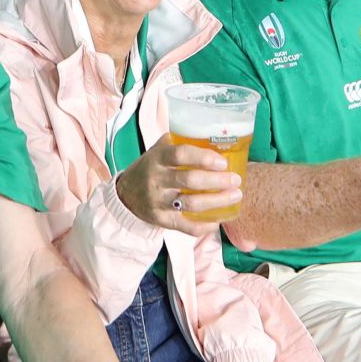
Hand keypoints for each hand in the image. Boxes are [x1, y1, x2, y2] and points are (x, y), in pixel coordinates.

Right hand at [115, 133, 241, 236]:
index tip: (222, 162)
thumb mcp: (156, 151)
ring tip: (235, 196)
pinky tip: (218, 220)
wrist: (125, 195)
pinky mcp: (161, 220)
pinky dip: (204, 226)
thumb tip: (211, 135)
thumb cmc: (149, 169)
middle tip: (235, 180)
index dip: (203, 158)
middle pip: (189, 180)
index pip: (180, 155)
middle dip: (217, 181)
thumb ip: (178, 143)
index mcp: (156, 158)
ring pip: (191, 204)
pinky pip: (186, 226)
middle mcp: (156, 180)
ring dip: (217, 201)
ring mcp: (158, 202)